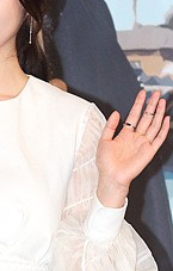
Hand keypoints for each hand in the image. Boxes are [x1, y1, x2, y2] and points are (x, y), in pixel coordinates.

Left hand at [96, 90, 169, 207]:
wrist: (111, 177)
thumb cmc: (106, 162)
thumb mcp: (103, 140)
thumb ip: (110, 126)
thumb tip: (116, 112)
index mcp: (125, 134)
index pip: (134, 115)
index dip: (138, 104)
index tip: (142, 93)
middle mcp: (136, 137)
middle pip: (146, 117)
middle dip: (151, 105)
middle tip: (156, 93)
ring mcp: (144, 143)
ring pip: (154, 125)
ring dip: (158, 113)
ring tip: (162, 101)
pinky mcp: (149, 151)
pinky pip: (159, 138)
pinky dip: (164, 129)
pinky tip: (166, 119)